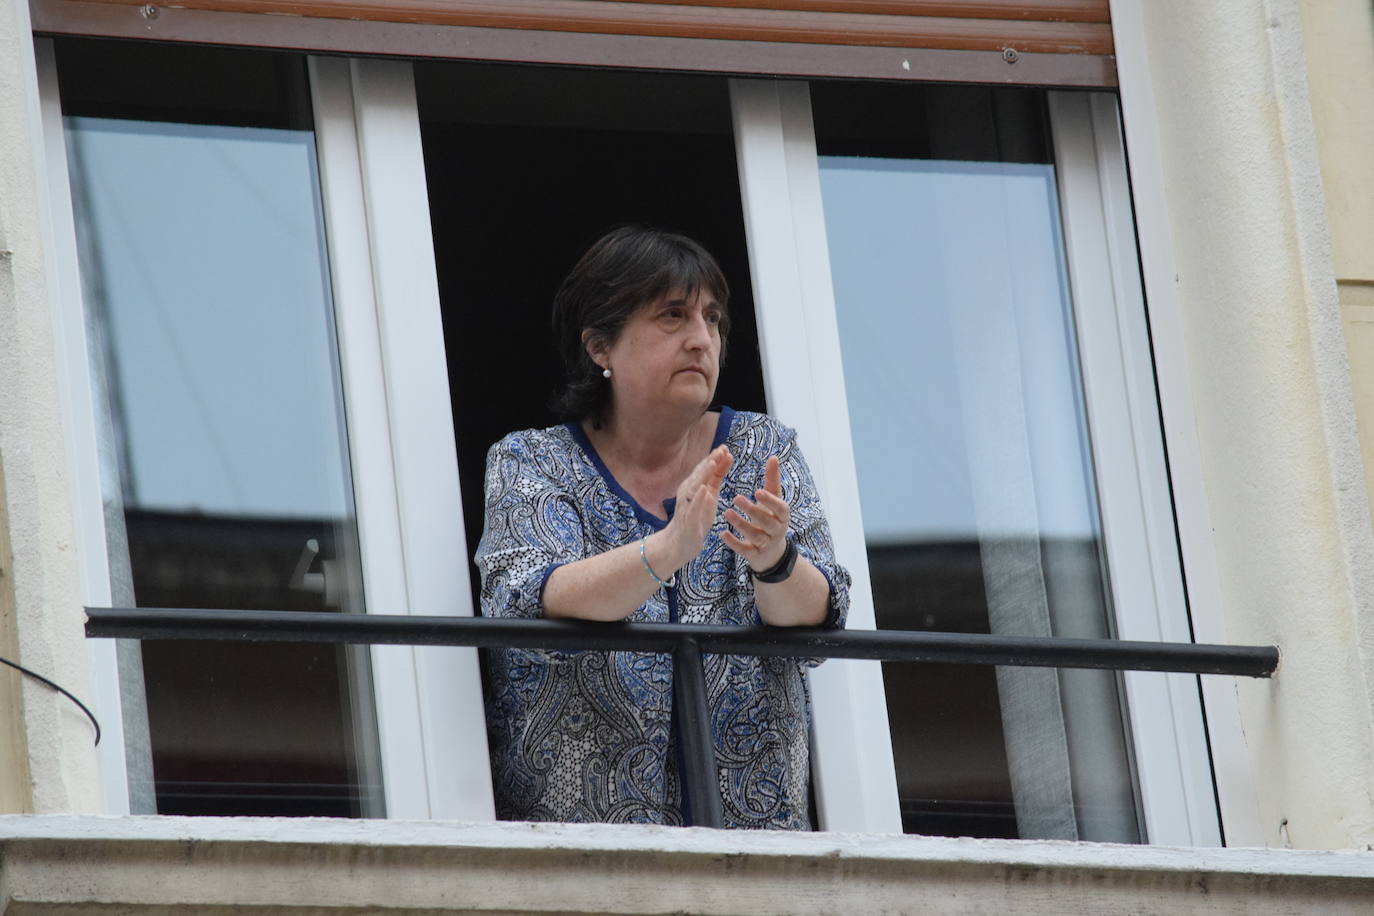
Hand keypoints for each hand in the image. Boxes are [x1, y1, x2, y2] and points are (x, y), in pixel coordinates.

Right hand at [658, 444, 732, 570]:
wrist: (680, 543)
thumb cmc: (696, 517)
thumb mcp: (710, 493)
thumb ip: (716, 476)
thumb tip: (726, 456)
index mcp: (694, 485)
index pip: (704, 468)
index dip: (714, 457)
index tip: (725, 447)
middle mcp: (687, 492)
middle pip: (699, 473)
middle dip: (710, 460)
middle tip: (722, 449)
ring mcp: (686, 504)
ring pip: (695, 486)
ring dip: (703, 474)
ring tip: (713, 462)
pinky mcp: (687, 518)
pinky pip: (693, 506)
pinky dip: (698, 497)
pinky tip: (705, 489)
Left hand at [721, 455, 789, 571]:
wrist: (772, 551)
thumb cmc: (772, 518)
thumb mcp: (774, 499)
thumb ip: (772, 479)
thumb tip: (773, 456)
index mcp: (783, 516)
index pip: (780, 508)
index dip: (770, 501)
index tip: (757, 491)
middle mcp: (777, 531)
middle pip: (766, 521)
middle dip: (752, 510)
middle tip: (736, 498)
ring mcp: (766, 544)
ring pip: (755, 536)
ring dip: (741, 524)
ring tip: (727, 512)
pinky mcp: (754, 555)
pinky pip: (745, 550)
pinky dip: (734, 543)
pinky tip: (722, 533)